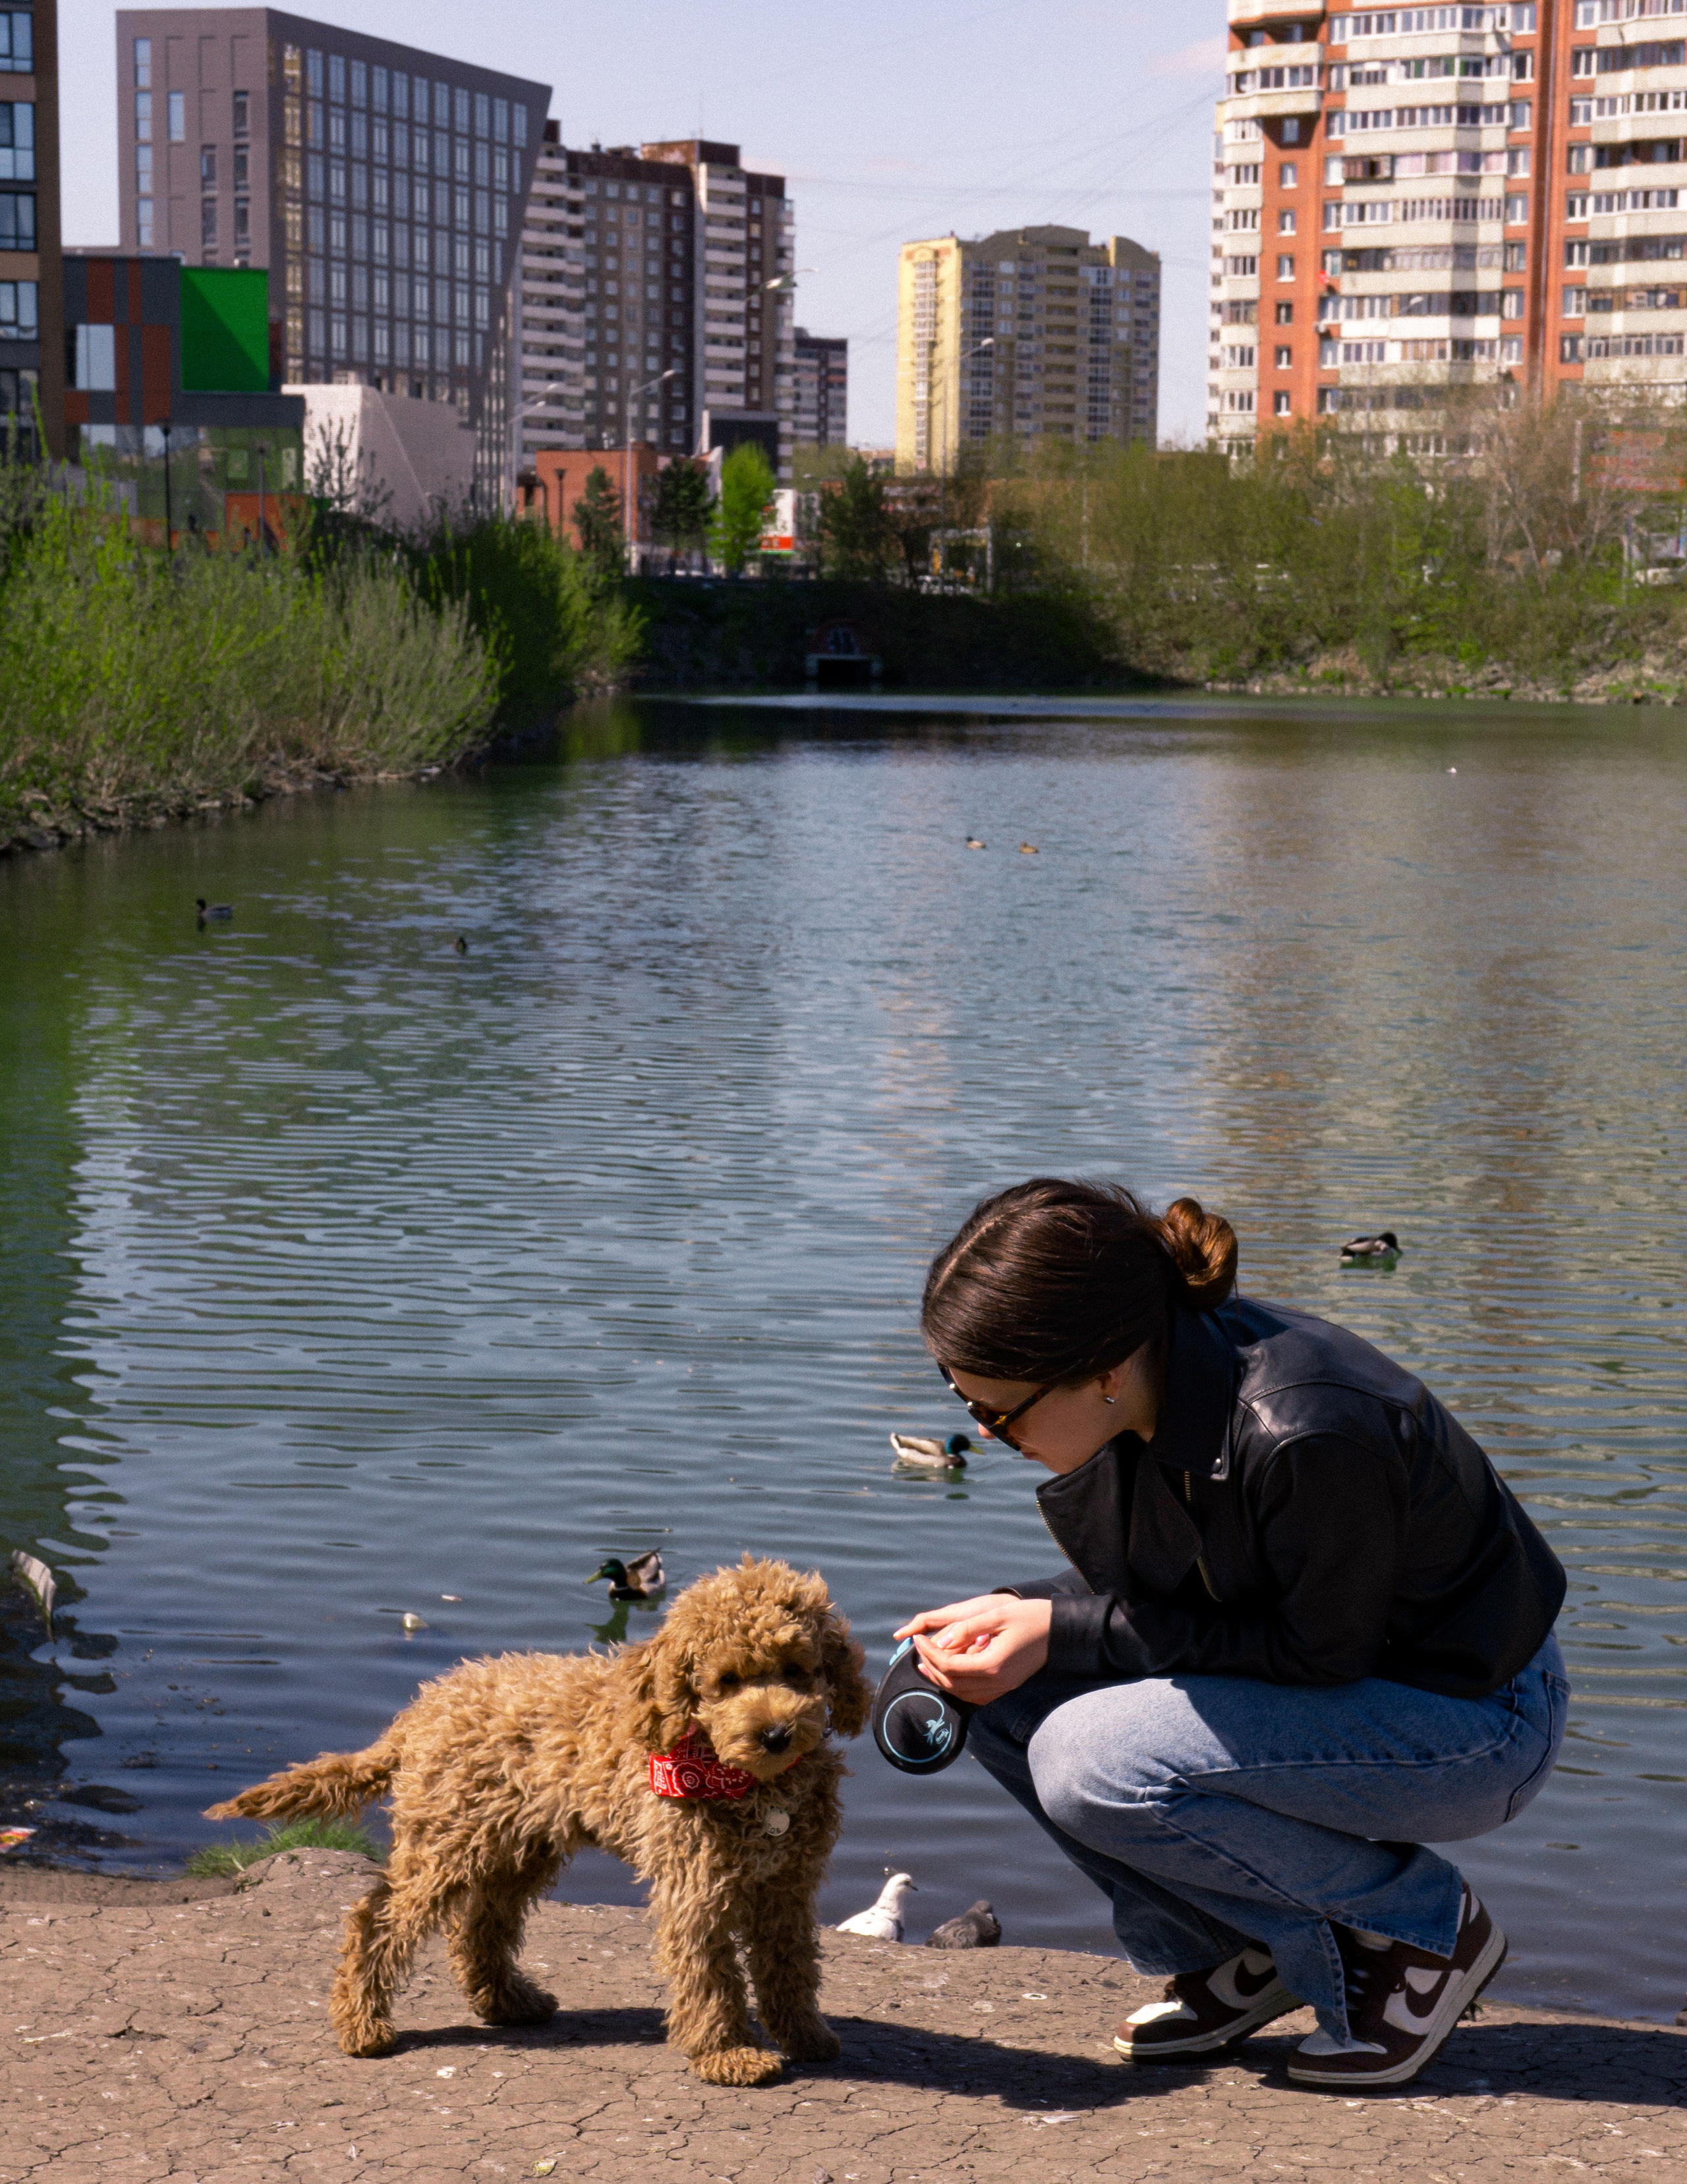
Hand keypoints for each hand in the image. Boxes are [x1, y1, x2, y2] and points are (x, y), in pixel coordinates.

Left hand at [893, 1595, 1051, 1705]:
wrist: (1059, 1630)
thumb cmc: (1030, 1616)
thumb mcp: (998, 1615)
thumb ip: (968, 1628)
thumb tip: (942, 1641)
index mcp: (993, 1664)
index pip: (949, 1666)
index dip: (928, 1652)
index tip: (917, 1637)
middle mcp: (997, 1681)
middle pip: (952, 1683)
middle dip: (930, 1666)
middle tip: (918, 1648)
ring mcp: (1003, 1687)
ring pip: (962, 1693)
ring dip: (941, 1679)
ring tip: (925, 1663)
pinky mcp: (1007, 1686)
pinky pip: (976, 1696)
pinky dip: (958, 1687)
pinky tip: (950, 1674)